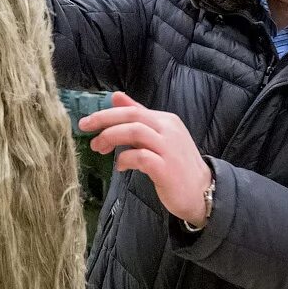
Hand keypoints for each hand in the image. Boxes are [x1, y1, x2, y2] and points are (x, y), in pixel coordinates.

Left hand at [78, 91, 213, 227]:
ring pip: (135, 132)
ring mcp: (169, 148)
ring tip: (99, 148)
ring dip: (111, 138)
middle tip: (85, 128)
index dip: (107, 114)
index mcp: (166, 120)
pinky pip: (140, 157)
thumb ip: (138, 117)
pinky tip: (120, 167)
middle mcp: (168, 129)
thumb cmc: (176, 164)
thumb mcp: (158, 136)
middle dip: (104, 120)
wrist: (202, 191)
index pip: (132, 110)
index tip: (87, 122)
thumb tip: (116, 97)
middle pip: (132, 117)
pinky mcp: (166, 168)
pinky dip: (125, 159)